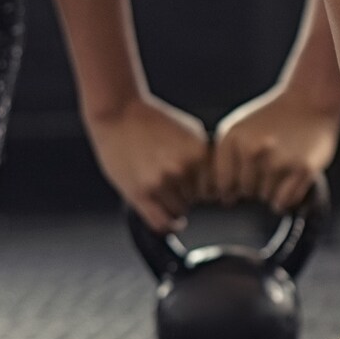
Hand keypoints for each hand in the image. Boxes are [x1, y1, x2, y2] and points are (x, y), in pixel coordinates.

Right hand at [86, 94, 210, 232]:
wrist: (117, 113)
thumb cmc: (154, 121)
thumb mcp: (192, 131)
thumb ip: (206, 156)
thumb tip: (221, 180)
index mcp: (199, 154)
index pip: (216, 187)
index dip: (209, 188)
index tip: (202, 188)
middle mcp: (182, 169)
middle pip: (198, 200)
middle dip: (191, 195)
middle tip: (177, 185)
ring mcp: (160, 183)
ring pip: (180, 211)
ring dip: (176, 206)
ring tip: (166, 192)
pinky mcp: (139, 193)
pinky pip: (161, 223)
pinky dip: (169, 226)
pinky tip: (172, 222)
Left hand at [213, 86, 339, 212]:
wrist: (310, 100)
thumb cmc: (271, 117)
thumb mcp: (238, 127)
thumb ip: (225, 157)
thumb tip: (222, 196)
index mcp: (233, 139)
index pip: (223, 184)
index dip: (231, 190)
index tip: (239, 187)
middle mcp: (253, 150)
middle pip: (246, 192)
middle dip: (254, 188)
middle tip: (266, 173)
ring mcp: (279, 160)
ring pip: (267, 198)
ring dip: (272, 193)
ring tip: (280, 173)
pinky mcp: (303, 169)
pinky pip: (286, 201)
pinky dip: (286, 200)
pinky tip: (288, 186)